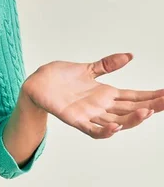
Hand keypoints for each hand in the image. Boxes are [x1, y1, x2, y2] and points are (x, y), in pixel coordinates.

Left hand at [23, 52, 163, 138]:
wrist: (36, 83)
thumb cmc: (58, 77)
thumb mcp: (87, 68)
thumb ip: (107, 65)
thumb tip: (130, 56)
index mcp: (105, 94)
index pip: (134, 96)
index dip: (150, 96)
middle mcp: (100, 106)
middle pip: (130, 110)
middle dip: (149, 107)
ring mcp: (88, 114)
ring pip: (116, 121)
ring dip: (132, 119)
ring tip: (147, 112)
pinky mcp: (74, 119)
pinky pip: (92, 130)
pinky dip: (104, 130)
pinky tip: (116, 126)